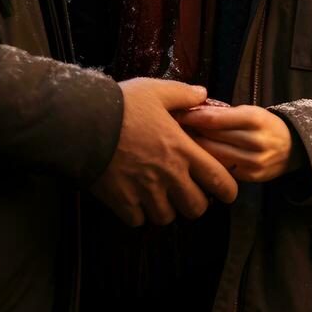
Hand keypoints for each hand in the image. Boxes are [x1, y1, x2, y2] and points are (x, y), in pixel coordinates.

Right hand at [90, 79, 238, 226]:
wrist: (83, 123)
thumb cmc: (122, 105)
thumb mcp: (156, 91)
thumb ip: (183, 94)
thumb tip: (203, 94)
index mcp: (182, 150)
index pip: (218, 180)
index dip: (228, 190)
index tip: (226, 192)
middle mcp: (168, 175)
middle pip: (196, 207)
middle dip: (196, 203)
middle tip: (188, 193)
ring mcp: (144, 191)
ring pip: (167, 217)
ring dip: (166, 209)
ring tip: (159, 196)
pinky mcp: (121, 201)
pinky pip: (138, 220)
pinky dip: (138, 214)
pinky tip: (135, 200)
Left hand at [175, 103, 302, 182]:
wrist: (292, 148)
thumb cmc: (264, 125)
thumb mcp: (249, 111)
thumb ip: (223, 114)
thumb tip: (189, 111)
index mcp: (255, 119)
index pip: (214, 119)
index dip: (191, 117)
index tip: (174, 114)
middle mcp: (256, 142)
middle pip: (212, 138)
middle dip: (189, 133)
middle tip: (167, 129)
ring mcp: (254, 162)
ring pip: (214, 156)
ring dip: (194, 150)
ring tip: (177, 144)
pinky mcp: (251, 177)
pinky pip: (222, 169)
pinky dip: (208, 163)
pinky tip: (195, 159)